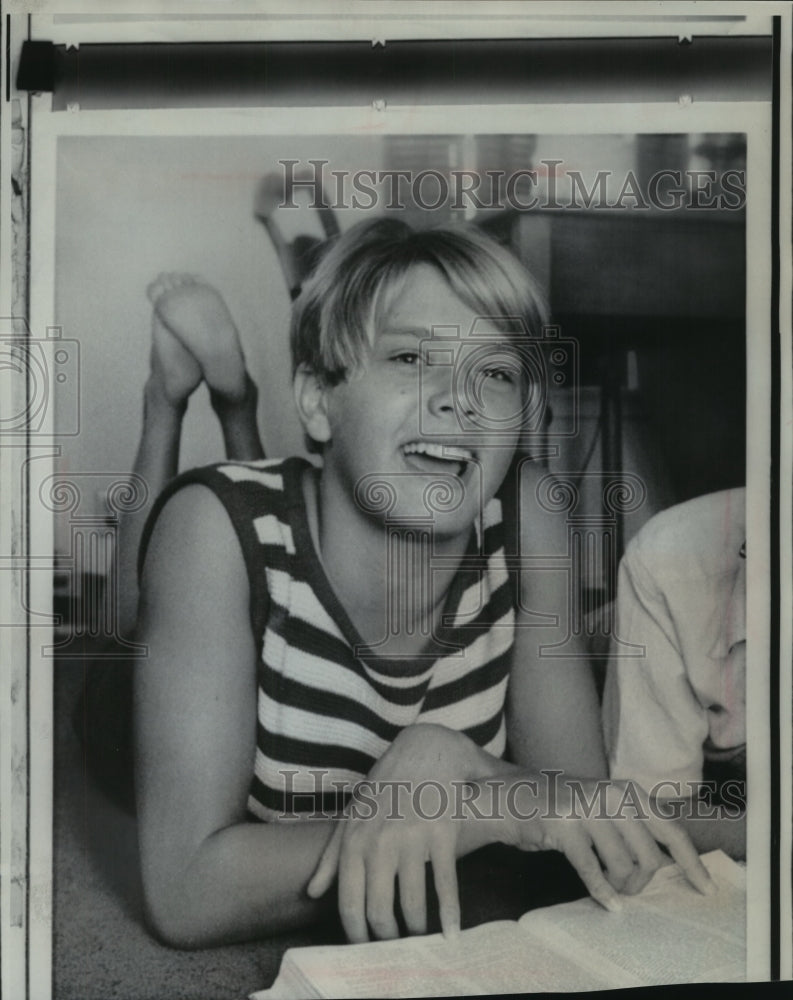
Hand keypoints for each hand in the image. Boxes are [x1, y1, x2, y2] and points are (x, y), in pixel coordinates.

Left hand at [307, 725, 483, 941]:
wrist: (425, 749)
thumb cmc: (385, 785)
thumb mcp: (352, 814)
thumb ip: (332, 855)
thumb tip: (313, 892)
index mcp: (354, 841)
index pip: (349, 903)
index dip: (356, 935)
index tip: (364, 949)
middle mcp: (380, 843)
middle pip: (379, 910)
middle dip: (387, 938)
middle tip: (395, 949)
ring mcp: (412, 838)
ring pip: (412, 903)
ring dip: (416, 929)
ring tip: (420, 940)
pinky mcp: (442, 832)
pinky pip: (445, 884)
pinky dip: (450, 914)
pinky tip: (451, 932)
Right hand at [499, 774, 716, 910]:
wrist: (510, 797)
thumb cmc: (562, 808)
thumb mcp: (603, 807)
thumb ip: (633, 826)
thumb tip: (671, 863)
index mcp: (626, 791)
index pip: (670, 829)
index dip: (691, 862)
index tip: (706, 888)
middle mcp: (611, 795)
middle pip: (649, 857)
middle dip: (642, 882)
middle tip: (629, 889)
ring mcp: (587, 808)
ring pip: (622, 866)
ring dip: (620, 887)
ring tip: (611, 888)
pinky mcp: (564, 825)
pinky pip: (592, 870)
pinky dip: (602, 892)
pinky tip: (607, 903)